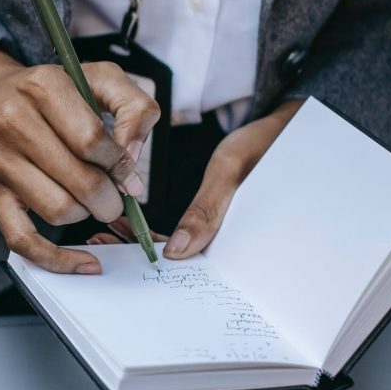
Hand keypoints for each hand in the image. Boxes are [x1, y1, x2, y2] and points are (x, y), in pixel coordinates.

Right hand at [0, 49, 159, 273]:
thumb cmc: (47, 89)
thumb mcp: (98, 76)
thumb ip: (133, 107)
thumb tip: (132, 160)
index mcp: (43, 87)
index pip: (93, 141)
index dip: (121, 165)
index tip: (129, 174)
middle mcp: (14, 122)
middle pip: (80, 180)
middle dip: (110, 197)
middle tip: (117, 196)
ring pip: (58, 210)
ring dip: (86, 214)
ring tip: (90, 200)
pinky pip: (22, 240)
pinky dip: (56, 259)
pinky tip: (84, 263)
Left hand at [87, 98, 304, 257]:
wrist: (291, 127)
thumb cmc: (269, 143)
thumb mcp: (232, 168)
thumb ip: (207, 210)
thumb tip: (177, 251)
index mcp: (239, 240)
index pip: (190, 263)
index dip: (150, 259)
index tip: (114, 250)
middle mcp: (228, 240)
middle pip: (180, 258)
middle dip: (139, 252)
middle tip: (100, 241)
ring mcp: (219, 229)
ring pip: (177, 246)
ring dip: (142, 238)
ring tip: (105, 230)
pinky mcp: (213, 216)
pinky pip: (181, 229)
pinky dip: (154, 225)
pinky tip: (126, 216)